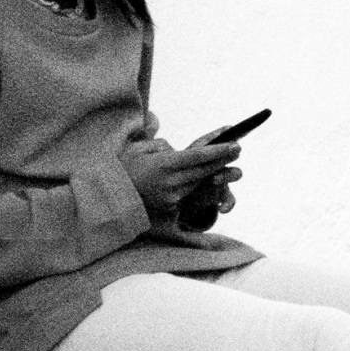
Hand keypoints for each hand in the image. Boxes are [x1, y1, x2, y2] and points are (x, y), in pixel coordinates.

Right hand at [118, 137, 239, 219]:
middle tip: (238, 148)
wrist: (111, 198)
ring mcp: (172, 196)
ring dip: (213, 170)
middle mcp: (170, 182)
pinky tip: (210, 173)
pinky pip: (189, 190)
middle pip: (203, 170)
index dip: (218, 151)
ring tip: (227, 158)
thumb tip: (176, 151)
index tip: (235, 144)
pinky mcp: (171, 206)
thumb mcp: (139, 150)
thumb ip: (161, 147)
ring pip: (199, 181)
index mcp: (163, 165)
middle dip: (222, 159)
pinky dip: (198, 181)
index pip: (197, 156)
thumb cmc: (124, 168)